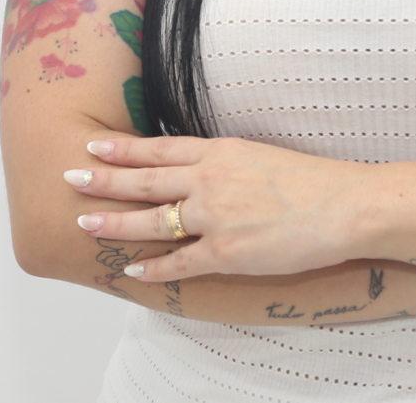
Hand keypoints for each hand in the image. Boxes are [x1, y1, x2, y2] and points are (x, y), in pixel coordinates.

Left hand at [64, 135, 405, 282]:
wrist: (345, 205)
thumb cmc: (315, 181)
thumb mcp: (263, 155)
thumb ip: (229, 162)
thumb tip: (206, 167)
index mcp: (221, 152)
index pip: (160, 149)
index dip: (123, 149)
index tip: (94, 145)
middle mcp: (211, 180)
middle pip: (144, 180)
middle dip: (103, 179)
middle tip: (70, 175)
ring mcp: (215, 217)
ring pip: (151, 219)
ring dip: (114, 221)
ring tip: (84, 220)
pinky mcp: (226, 252)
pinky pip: (178, 262)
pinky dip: (152, 267)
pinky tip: (131, 269)